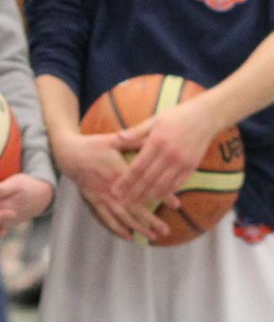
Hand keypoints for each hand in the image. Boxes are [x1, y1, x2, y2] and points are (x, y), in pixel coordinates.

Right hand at [51, 129, 169, 241]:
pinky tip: (127, 236)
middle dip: (150, 221)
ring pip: (120, 216)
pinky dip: (116, 228)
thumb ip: (133, 140)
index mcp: (118, 171)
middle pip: (133, 208)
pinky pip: (105, 217)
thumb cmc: (93, 145)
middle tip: (166, 231)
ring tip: (151, 237)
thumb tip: (154, 137)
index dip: (161, 196)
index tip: (176, 204)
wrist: (68, 154)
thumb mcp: (113, 140)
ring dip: (136, 227)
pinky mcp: (93, 200)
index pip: (144, 186)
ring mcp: (101, 196)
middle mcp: (110, 187)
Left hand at [111, 97, 226, 208]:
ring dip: (149, 196)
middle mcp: (169, 154)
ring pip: (163, 184)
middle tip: (123, 203)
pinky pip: (178, 183)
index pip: (137, 167)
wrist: (206, 117)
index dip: (126, 181)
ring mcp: (182, 162)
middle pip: (148, 179)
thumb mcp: (154, 120)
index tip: (115, 190)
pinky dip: (166, 192)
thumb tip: (118, 137)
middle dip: (134, 193)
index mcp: (156, 142)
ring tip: (137, 204)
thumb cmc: (176, 117)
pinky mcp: (192, 166)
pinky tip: (156, 198)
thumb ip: (136, 131)